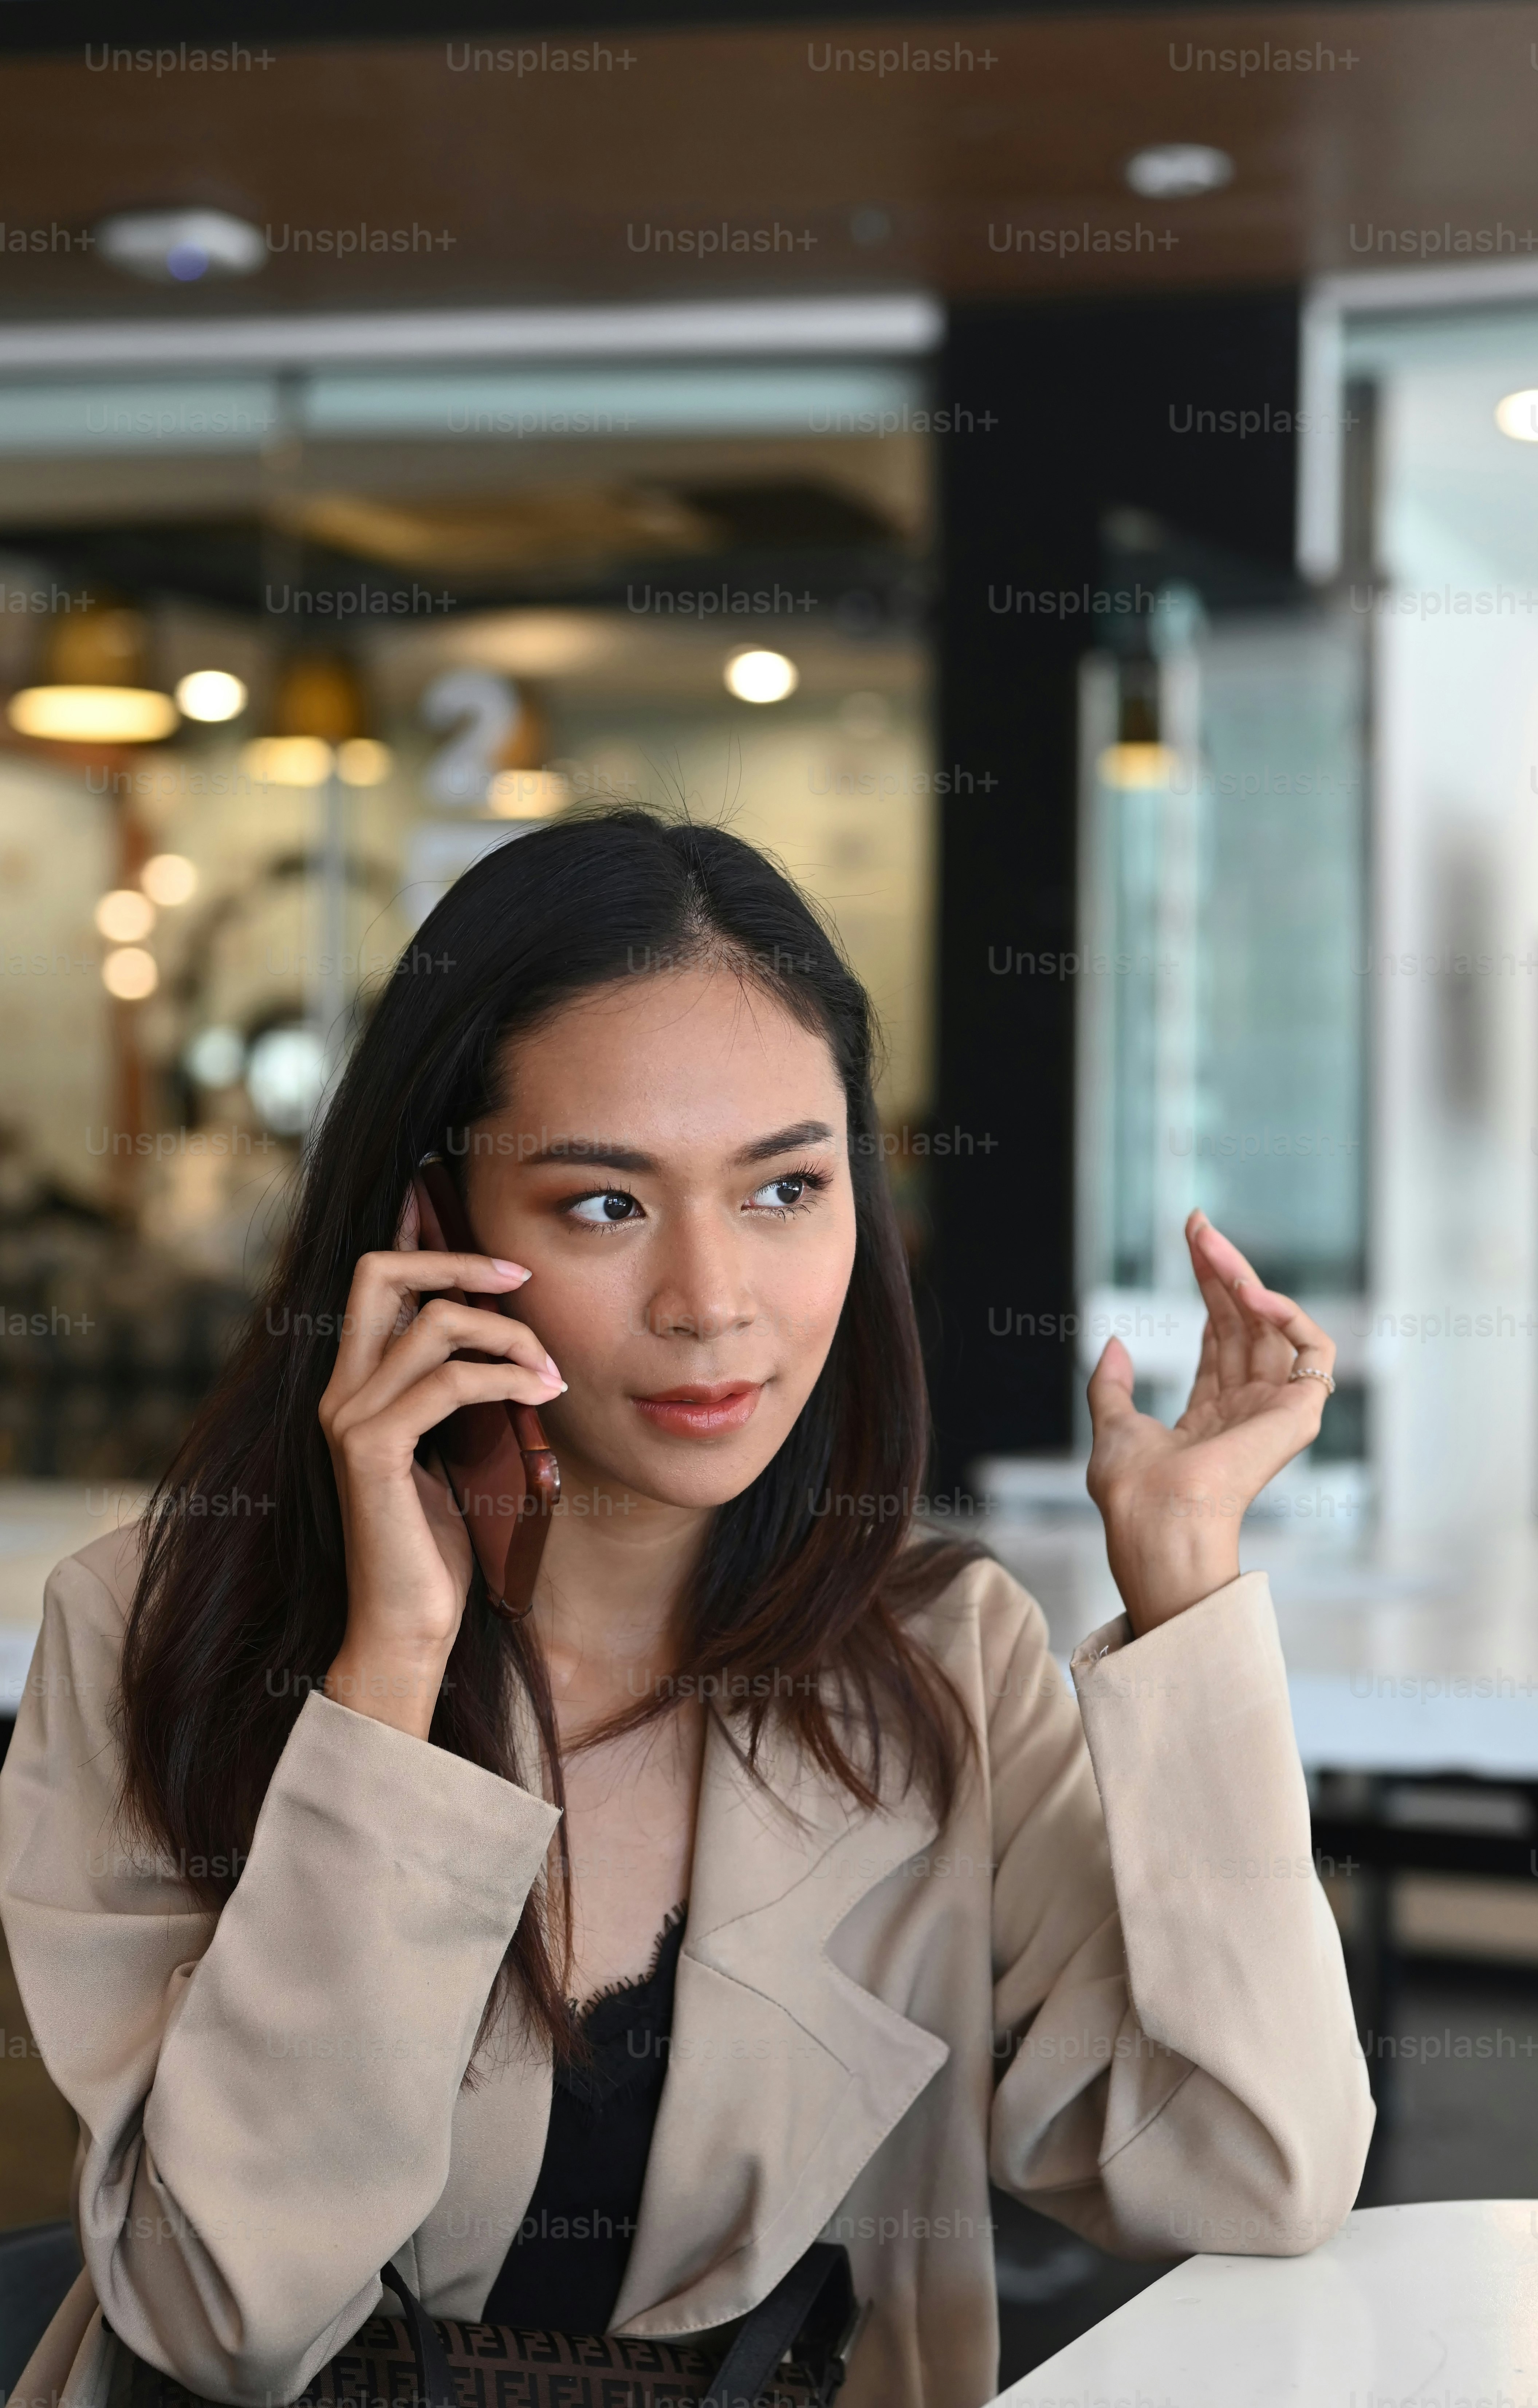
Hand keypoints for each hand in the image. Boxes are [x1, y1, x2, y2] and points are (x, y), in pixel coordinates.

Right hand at [317, 1209, 564, 1737]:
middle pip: (378, 1271)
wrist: (406, 1629)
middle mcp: (339, 1391)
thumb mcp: (453, 1451)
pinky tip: (540, 1393)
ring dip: (508, 1334)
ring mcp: (348, 1419)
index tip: (493, 1249)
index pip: (373, 1282)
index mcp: (355, 1386)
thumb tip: (509, 1345)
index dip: (422, 1241)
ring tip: (552, 1371)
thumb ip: (459, 1397)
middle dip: (456, 1260)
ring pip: (432, 1323)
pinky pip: (449, 1382)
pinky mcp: (372, 1451)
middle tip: (521, 1278)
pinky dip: (505, 1376)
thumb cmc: (436, 1547)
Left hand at [1085, 1210, 1336, 1636]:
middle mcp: (1248, 1409)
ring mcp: (1276, 1409)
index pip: (1217, 1337)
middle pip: (1242, 1322)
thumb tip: (1113, 1342)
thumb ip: (1111, 1386)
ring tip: (1208, 1243)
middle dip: (1221, 1269)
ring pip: (1272, 1324)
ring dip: (1242, 1277)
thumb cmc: (1132, 1488)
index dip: (1206, 1287)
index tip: (1190, 1240)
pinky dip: (1287, 1312)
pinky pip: (1313, 1347)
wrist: (1156, 1517)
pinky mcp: (1300, 1411)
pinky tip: (1248, 1290)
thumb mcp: (1111, 1424)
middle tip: (1196, 1223)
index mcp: (1211, 1415)